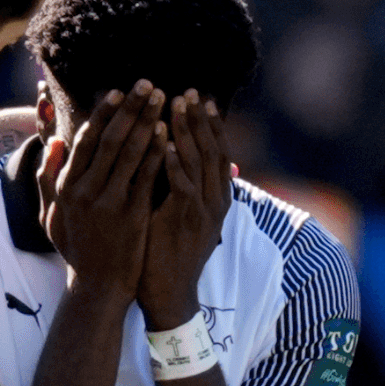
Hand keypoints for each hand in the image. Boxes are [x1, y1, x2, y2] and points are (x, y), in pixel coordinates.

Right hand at [38, 80, 165, 296]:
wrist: (98, 286)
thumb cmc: (77, 247)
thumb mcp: (51, 214)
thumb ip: (48, 177)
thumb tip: (56, 142)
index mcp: (66, 186)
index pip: (85, 139)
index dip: (103, 113)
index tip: (117, 91)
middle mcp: (85, 191)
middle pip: (111, 139)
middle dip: (131, 108)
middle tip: (148, 84)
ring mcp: (109, 203)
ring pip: (131, 153)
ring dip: (149, 122)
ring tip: (164, 100)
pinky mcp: (132, 215)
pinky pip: (148, 176)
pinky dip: (159, 152)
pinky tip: (170, 134)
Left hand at [139, 92, 230, 329]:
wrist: (170, 294)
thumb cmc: (168, 252)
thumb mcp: (181, 214)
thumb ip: (181, 185)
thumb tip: (172, 153)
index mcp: (216, 197)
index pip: (217, 151)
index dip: (209, 123)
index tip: (199, 97)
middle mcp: (215, 201)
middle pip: (212, 150)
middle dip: (199, 119)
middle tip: (188, 92)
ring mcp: (203, 212)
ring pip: (200, 164)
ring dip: (188, 133)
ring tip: (176, 106)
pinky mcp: (185, 224)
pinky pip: (184, 189)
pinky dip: (177, 166)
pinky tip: (167, 145)